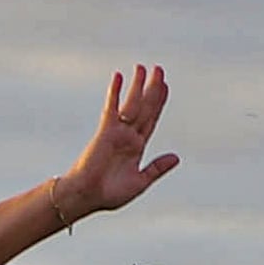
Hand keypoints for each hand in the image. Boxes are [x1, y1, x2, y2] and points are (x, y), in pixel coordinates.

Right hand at [50, 67, 177, 222]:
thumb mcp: (140, 182)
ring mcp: (117, 132)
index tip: (165, 85)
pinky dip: (115, 93)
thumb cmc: (109, 194)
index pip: (151, 119)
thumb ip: (157, 168)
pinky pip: (112, 108)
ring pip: (132, 104)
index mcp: (137, 146)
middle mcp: (128, 136)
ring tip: (143, 68)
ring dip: (138, 86)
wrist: (86, 196)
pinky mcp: (105, 132)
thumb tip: (176, 157)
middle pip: (145, 107)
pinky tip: (118, 77)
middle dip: (153, 88)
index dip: (159, 102)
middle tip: (159, 69)